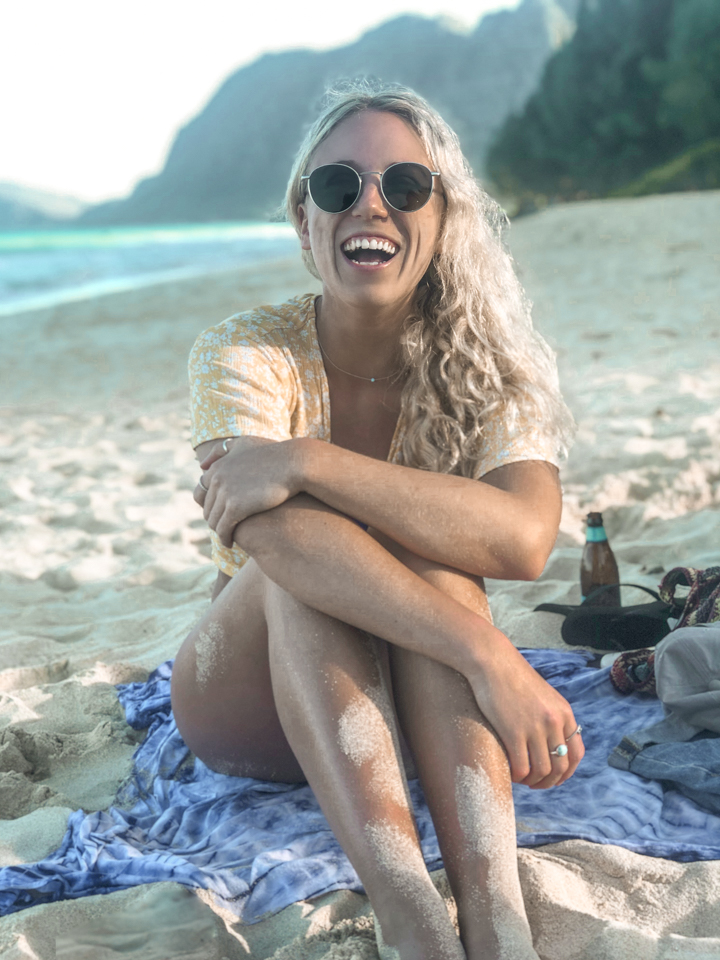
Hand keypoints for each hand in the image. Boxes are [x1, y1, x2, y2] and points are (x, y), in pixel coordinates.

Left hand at [193, 436, 302, 546]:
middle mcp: (216, 479)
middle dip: (215, 519)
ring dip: (219, 530)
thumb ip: (222, 450)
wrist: (294, 463)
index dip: (209, 504)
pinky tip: (231, 542)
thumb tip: (202, 466)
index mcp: (217, 467)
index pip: (201, 492)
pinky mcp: (236, 508)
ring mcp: (225, 494)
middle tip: (224, 528)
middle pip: (207, 508)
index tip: (219, 512)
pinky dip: (225, 537)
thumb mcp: (244, 443)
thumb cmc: (274, 453)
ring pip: (213, 520)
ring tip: (228, 537)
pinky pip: (223, 528)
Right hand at [468, 635, 583, 788]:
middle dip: (549, 782)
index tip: (554, 778)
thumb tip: (551, 743)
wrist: (492, 662)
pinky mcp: (514, 732)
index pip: (576, 754)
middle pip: (560, 766)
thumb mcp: (543, 696)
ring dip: (533, 781)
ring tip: (522, 779)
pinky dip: (518, 776)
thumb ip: (551, 717)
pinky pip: (522, 767)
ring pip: (542, 770)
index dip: (567, 772)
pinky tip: (511, 773)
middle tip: (536, 783)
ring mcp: (535, 728)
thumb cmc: (512, 677)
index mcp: (563, 713)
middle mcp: (554, 722)